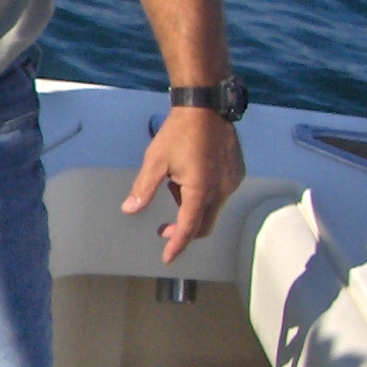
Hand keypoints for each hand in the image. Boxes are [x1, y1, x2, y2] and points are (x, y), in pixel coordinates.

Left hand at [122, 106, 245, 263]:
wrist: (205, 107)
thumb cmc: (178, 132)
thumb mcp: (155, 161)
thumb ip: (143, 189)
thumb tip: (130, 210)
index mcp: (200, 190)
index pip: (189, 228)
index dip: (177, 245)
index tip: (168, 258)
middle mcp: (221, 190)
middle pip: (204, 224)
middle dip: (184, 231)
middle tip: (163, 229)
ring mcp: (232, 182)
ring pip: (212, 209)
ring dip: (193, 208)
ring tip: (175, 184)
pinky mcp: (237, 173)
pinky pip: (220, 195)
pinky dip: (204, 195)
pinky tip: (190, 176)